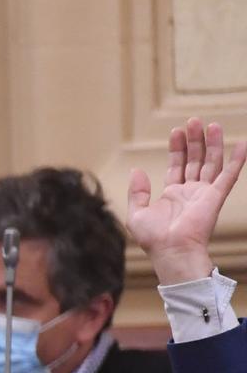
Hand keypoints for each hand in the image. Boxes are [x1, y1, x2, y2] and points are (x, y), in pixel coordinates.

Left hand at [128, 117, 245, 285]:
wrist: (171, 250)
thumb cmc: (153, 238)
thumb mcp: (136, 214)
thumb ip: (136, 192)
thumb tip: (136, 170)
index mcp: (172, 194)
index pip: (177, 165)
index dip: (177, 148)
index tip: (177, 131)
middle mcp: (190, 191)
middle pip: (195, 159)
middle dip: (194, 140)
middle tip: (193, 121)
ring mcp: (204, 193)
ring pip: (211, 162)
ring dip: (213, 144)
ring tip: (212, 125)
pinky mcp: (216, 196)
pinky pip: (229, 175)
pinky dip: (237, 160)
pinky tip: (242, 144)